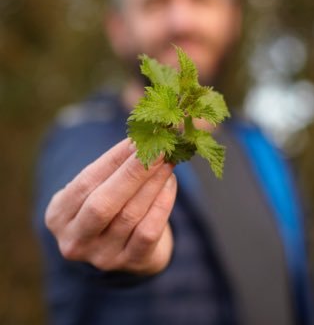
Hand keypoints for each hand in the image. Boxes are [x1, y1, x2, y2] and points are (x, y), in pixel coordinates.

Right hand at [45, 139, 176, 274]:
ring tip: (167, 162)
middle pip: (104, 203)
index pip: (86, 182)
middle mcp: (75, 240)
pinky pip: (149, 231)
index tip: (138, 139)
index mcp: (59, 215)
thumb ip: (115, 166)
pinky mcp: (131, 263)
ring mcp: (102, 256)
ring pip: (130, 215)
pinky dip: (162, 203)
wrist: (126, 246)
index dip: (114, 159)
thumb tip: (144, 136)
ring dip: (153, 183)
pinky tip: (170, 183)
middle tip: (158, 149)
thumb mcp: (100, 187)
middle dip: (134, 172)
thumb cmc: (111, 206)